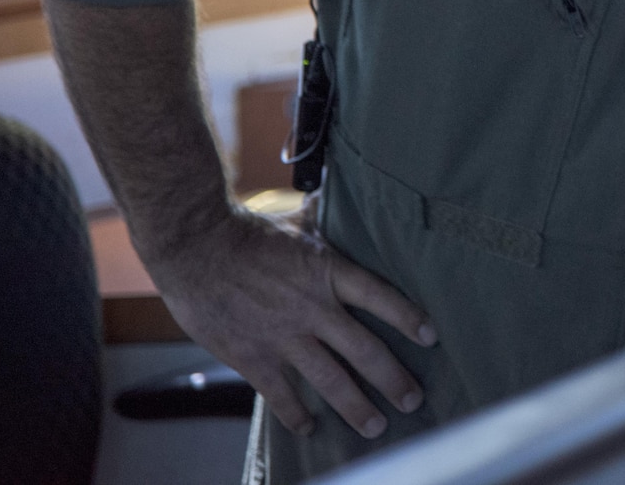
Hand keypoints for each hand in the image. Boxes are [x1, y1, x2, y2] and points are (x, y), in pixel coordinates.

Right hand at [143, 205, 438, 439]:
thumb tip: (338, 196)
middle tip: (413, 400)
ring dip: (356, 406)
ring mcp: (284, 336)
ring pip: (331, 381)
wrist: (193, 247)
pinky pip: (282, 395)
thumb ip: (322, 222)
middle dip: (393, 379)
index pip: (381, 297)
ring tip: (375, 425)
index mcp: (328, 271)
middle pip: (364, 350)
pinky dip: (297, 414)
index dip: (408, 318)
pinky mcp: (253, 356)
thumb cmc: (244, 232)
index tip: (431, 337)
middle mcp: (313, 307)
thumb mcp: (295, 223)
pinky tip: (310, 428)